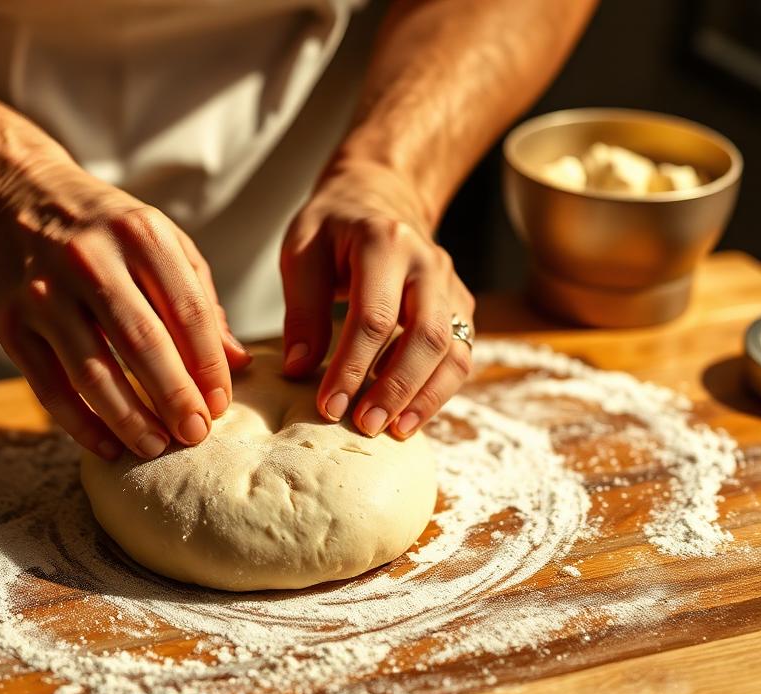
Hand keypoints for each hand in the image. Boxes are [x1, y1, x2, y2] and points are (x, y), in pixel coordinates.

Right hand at [0, 152, 250, 459]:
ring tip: (156, 446)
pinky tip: (108, 446)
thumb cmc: (102, 227)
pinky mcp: (8, 322)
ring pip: (93, 373)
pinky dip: (80, 424)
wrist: (12, 197)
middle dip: (175, 398)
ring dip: (130, 419)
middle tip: (196, 435)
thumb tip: (238, 364)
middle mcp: (90, 260)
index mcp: (139, 235)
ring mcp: (44, 292)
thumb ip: (198, 300)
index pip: (187, 311)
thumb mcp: (157, 241)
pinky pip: (49, 387)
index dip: (208, 366)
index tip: (220, 405)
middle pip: (143, 344)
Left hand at [281, 158, 473, 438]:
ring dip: (427, 397)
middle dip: (396, 388)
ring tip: (395, 431)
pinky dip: (439, 389)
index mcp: (384, 243)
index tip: (328, 406)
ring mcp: (450, 285)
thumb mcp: (302, 251)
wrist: (380, 195)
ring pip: (453, 350)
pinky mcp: (459, 306)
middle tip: (365, 425)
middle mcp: (428, 263)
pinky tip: (410, 415)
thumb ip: (302, 308)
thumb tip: (300, 370)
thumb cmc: (333, 226)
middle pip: (426, 336)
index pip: (374, 316)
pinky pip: (460, 354)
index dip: (351, 367)